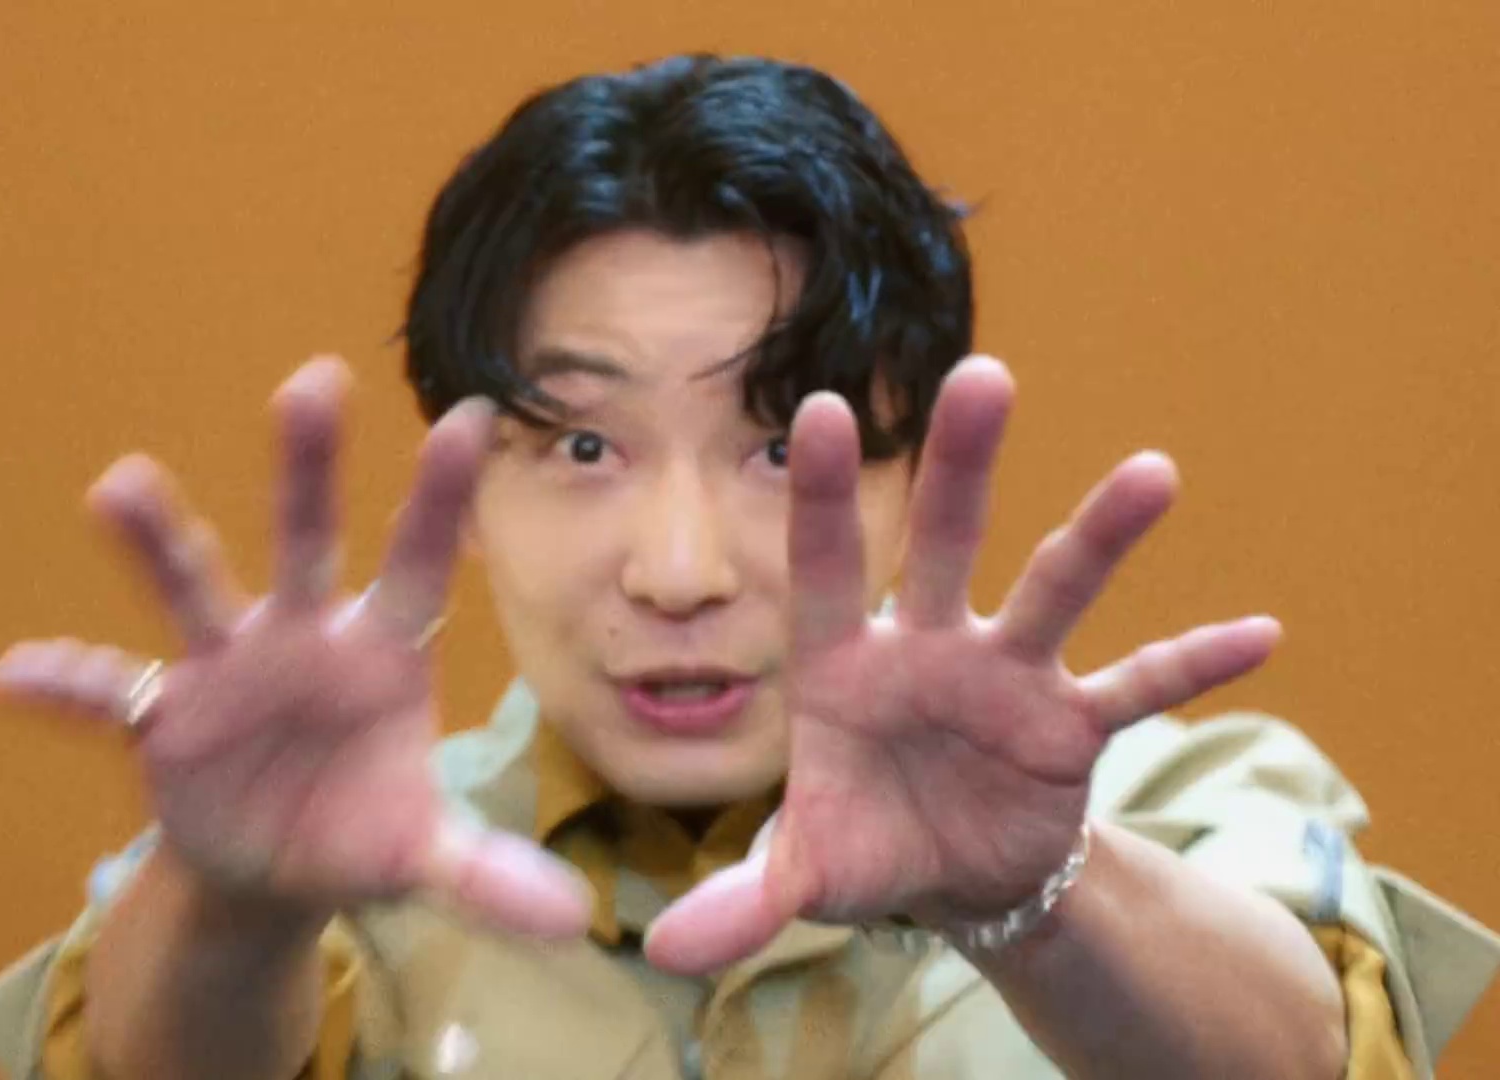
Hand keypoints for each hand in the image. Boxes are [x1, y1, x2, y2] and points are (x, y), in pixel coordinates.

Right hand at [0, 357, 588, 937]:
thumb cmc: (360, 831)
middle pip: (307, 540)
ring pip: (194, 589)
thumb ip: (484, 873)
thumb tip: (569, 920)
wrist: (274, 871)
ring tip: (119, 484)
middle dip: (308, 467)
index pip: (421, 565)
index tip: (472, 417)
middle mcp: (303, 638)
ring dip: (158, 540)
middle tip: (314, 380)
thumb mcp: (420, 855)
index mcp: (382, 653)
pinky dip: (62, 686)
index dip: (441, 499)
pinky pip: (107, 694)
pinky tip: (11, 676)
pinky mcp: (164, 716)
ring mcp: (227, 669)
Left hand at [645, 356, 1278, 972]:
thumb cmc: (863, 844)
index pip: (824, 566)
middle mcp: (927, 646)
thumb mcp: (805, 873)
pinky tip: (1260, 633)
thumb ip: (744, 900)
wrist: (949, 876)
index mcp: (843, 664)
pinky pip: (1137, 687)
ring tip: (1154, 472)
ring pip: (1052, 590)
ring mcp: (1006, 676)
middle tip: (983, 374)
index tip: (818, 407)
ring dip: (1101, 536)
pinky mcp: (1070, 725)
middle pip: (942, 542)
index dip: (821, 495)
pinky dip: (1193, 665)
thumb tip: (665, 954)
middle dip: (961, 465)